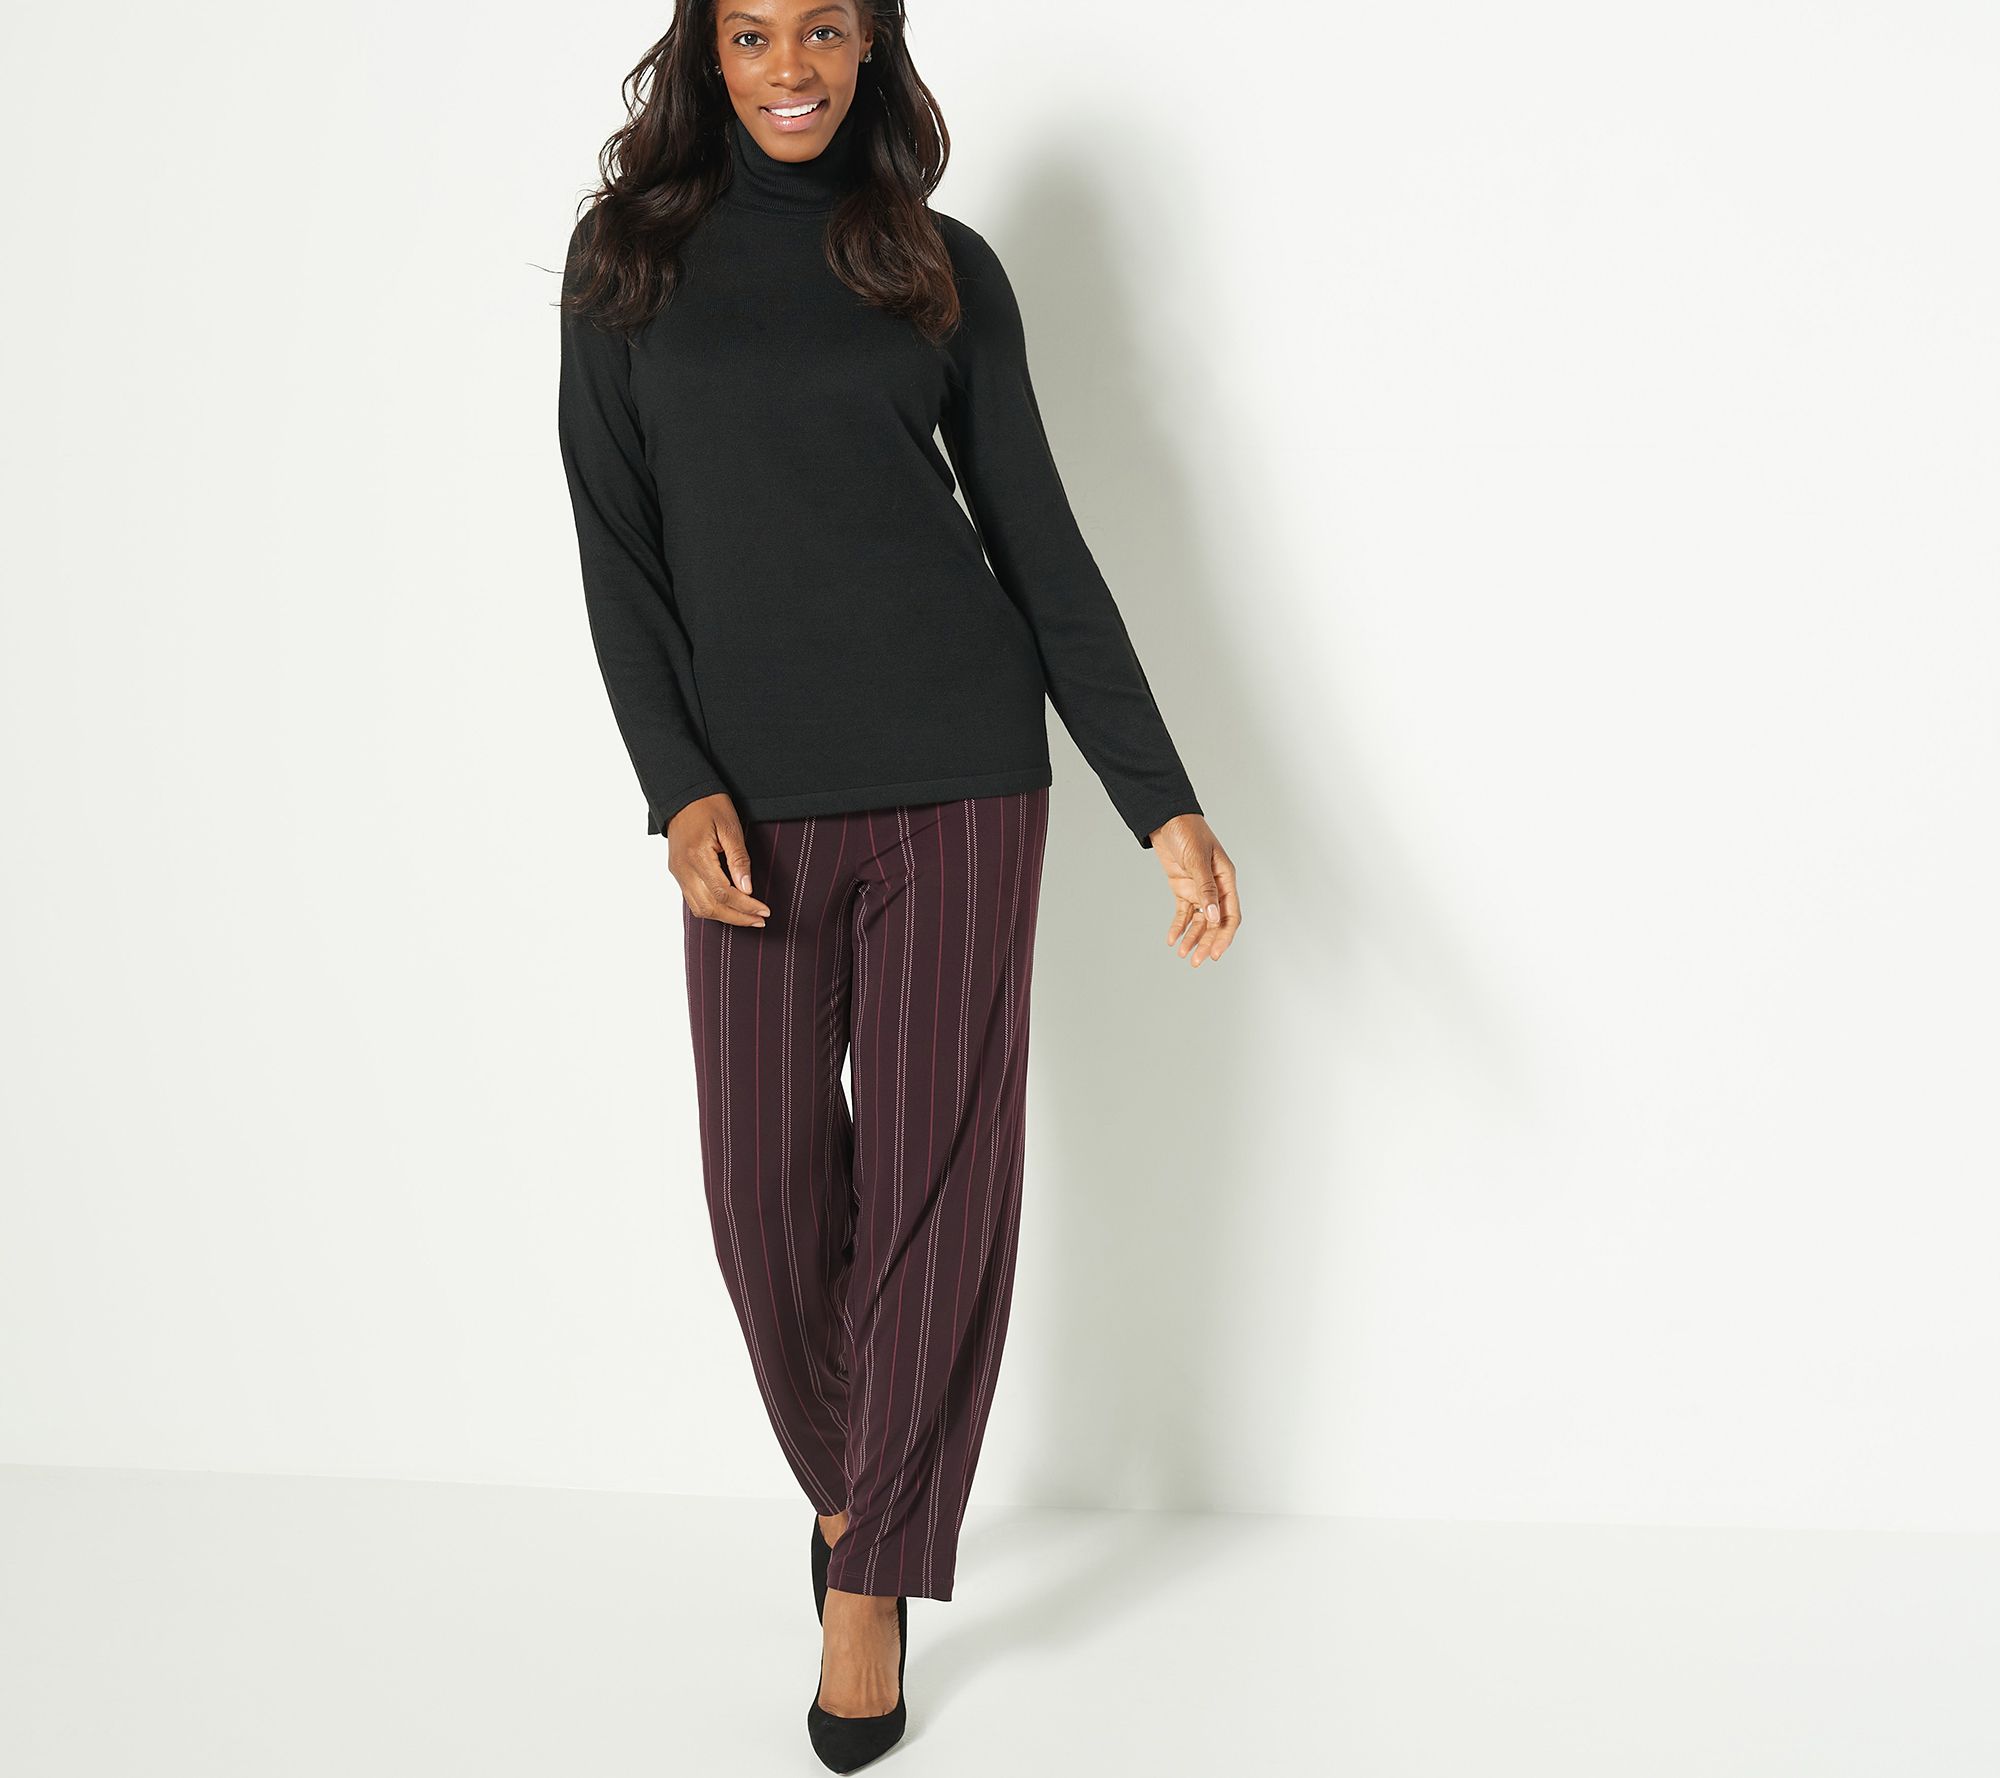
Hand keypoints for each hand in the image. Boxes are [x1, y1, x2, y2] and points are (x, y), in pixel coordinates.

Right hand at [667, 793, 772, 926]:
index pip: (723, 893)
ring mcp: (678, 872)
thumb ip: (739, 859)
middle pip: (710, 907)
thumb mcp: (730, 827)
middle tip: (760, 920)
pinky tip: (729, 908)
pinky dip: (712, 908)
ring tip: (748, 918)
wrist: (682, 795)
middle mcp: (683, 869)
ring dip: (725, 917)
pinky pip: (693, 899)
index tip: (764, 911)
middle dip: (737, 918)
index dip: (745, 906)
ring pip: (699, 908)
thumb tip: (747, 888)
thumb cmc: (709, 805)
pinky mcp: (677, 872)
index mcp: (697, 856)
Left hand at [1149, 813, 1238, 967]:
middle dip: (1207, 943)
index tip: (1216, 954)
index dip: (1224, 936)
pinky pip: (1183, 913)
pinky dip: (1178, 927)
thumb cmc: (1188, 832)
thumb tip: (1213, 916)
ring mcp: (1199, 889)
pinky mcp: (1183, 888)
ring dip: (1192, 938)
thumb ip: (1205, 888)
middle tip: (1197, 961)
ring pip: (1199, 921)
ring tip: (1182, 954)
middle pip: (1215, 923)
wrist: (1166, 818)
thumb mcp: (1197, 860)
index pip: (1230, 915)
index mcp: (1226, 879)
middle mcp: (1215, 887)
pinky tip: (1172, 940)